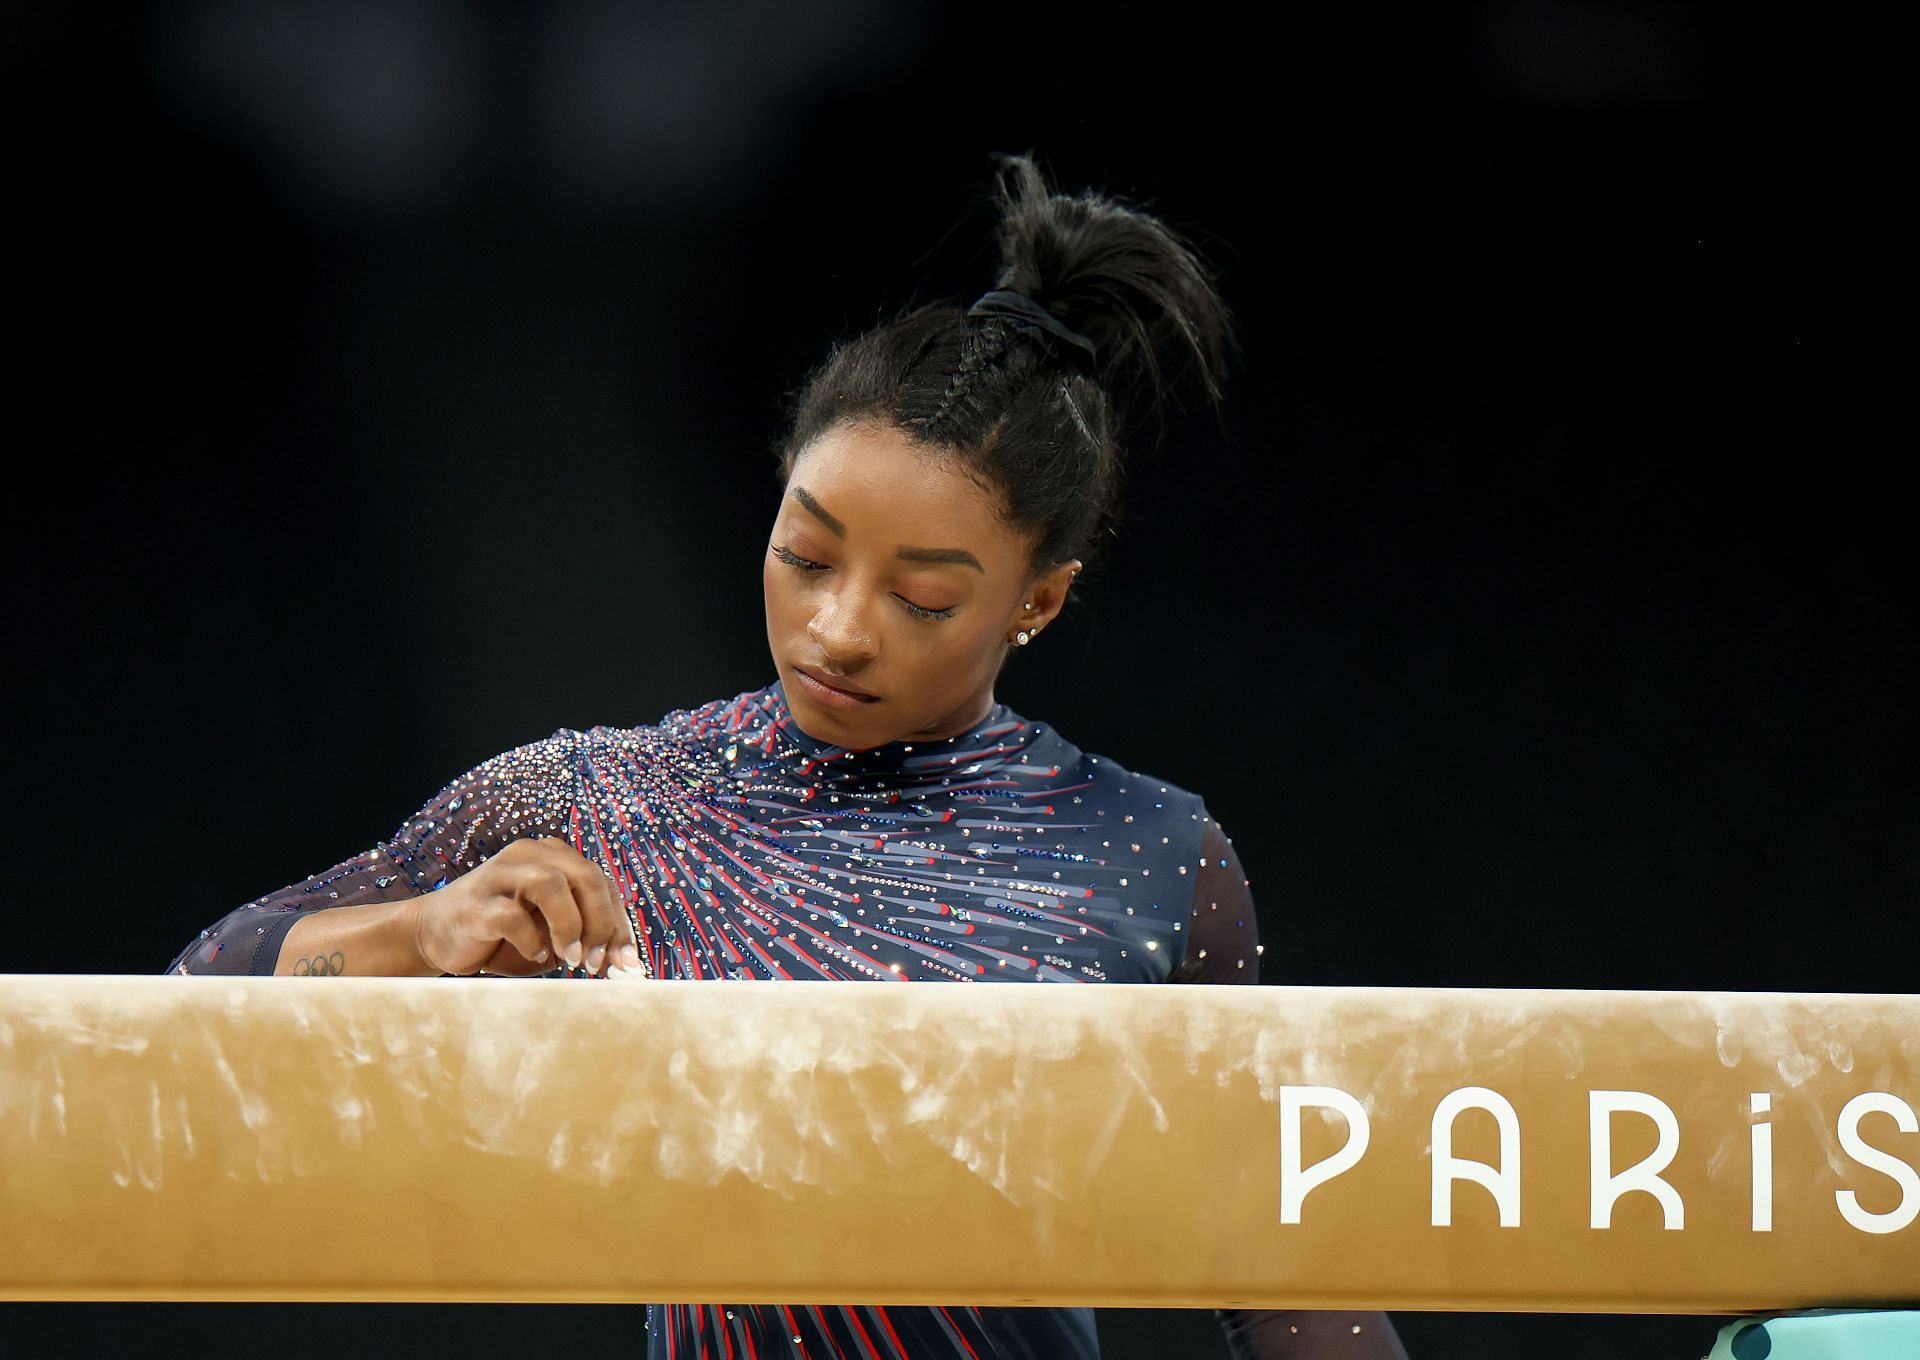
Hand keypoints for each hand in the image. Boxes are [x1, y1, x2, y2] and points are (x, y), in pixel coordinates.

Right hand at [406, 836, 644, 977]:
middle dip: (601, 923)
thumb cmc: (504, 937)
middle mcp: (530, 855)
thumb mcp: (552, 936)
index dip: (620, 924)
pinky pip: (513, 916)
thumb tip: (624, 965)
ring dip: (570, 924)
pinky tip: (534, 955)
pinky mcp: (478, 902)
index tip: (627, 963)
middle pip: (586, 876)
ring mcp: (500, 874)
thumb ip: (586, 940)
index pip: (603, 884)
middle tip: (597, 962)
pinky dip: (531, 941)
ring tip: (571, 959)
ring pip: (551, 882)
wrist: (434, 934)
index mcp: (554, 857)